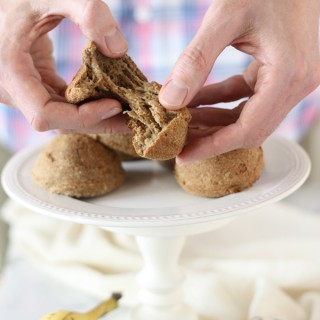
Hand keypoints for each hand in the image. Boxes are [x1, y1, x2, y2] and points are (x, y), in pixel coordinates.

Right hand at [0, 0, 128, 132]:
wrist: (3, 7)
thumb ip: (84, 10)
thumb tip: (119, 48)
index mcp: (11, 74)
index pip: (45, 114)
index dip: (81, 116)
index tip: (115, 105)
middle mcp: (16, 92)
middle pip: (62, 122)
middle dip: (100, 121)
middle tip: (134, 120)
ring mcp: (28, 94)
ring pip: (66, 118)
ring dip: (99, 117)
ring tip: (129, 113)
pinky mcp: (39, 89)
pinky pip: (66, 106)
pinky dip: (90, 105)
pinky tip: (112, 98)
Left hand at [159, 0, 319, 162]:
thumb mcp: (224, 18)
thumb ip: (196, 61)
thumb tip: (170, 101)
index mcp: (288, 75)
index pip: (248, 129)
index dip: (213, 146)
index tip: (184, 156)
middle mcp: (296, 84)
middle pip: (248, 129)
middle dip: (211, 137)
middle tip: (179, 140)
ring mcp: (290, 80)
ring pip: (247, 116)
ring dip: (213, 120)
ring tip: (183, 121)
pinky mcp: (280, 73)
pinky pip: (246, 97)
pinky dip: (220, 101)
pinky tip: (196, 101)